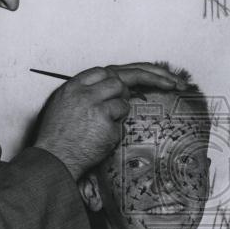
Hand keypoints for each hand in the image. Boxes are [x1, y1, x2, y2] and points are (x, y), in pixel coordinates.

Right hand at [33, 63, 182, 178]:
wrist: (53, 158)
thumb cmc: (59, 138)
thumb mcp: (67, 107)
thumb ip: (89, 93)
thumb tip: (119, 90)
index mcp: (74, 85)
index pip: (108, 70)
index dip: (133, 72)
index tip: (153, 75)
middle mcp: (84, 89)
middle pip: (122, 77)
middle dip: (154, 76)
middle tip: (176, 83)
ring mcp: (94, 102)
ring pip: (123, 97)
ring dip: (119, 111)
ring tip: (99, 127)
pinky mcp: (103, 117)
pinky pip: (120, 119)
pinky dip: (114, 130)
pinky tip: (98, 138)